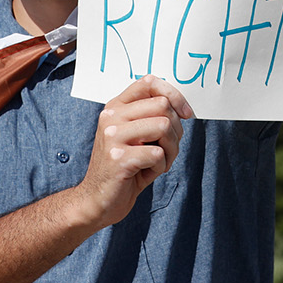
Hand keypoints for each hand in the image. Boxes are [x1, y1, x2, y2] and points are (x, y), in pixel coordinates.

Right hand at [74, 75, 192, 229]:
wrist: (97, 200)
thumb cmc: (125, 167)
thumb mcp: (137, 135)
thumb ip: (152, 116)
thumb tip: (183, 107)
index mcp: (116, 106)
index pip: (150, 82)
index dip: (174, 95)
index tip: (186, 114)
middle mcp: (111, 116)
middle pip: (163, 105)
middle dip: (176, 130)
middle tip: (168, 149)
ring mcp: (112, 136)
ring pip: (164, 126)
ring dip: (171, 149)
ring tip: (159, 162)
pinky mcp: (118, 158)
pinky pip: (158, 154)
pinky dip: (161, 166)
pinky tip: (147, 173)